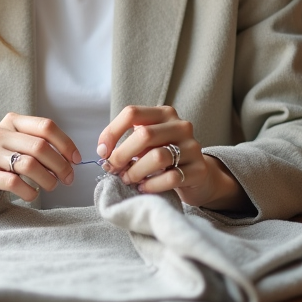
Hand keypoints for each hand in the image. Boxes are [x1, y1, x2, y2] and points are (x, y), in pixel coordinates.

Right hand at [0, 113, 80, 203]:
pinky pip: (15, 183)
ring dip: (47, 179)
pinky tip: (32, 193)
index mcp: (12, 122)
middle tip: (67, 178)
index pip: (46, 126)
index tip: (76, 160)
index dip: (66, 143)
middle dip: (60, 165)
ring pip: (29, 165)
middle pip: (40, 147)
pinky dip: (30, 191)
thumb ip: (39, 144)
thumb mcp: (16, 143)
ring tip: (51, 186)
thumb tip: (72, 159)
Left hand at [96, 105, 243, 209]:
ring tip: (129, 179)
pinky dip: (152, 185)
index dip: (112, 132)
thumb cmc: (164, 157)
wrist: (198, 176)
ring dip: (136, 172)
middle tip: (113, 169)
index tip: (102, 151)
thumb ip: (128, 142)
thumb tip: (105, 153)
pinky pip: (171, 177)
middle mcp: (180, 126)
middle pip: (144, 135)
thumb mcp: (147, 143)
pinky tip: (144, 188)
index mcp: (164, 113)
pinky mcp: (199, 170)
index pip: (132, 113)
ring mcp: (192, 147)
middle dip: (122, 155)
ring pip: (157, 157)